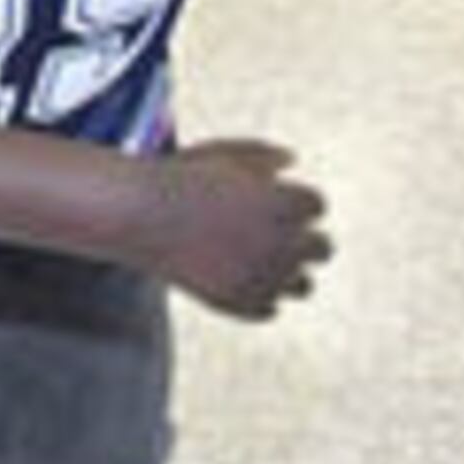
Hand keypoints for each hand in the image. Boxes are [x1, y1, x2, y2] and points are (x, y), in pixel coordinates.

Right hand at [141, 139, 330, 319]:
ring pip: (304, 286)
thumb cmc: (183, 176)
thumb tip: (292, 160)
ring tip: (259, 259)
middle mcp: (285, 244)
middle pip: (323, 249)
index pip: (318, 206)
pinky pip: (270, 309)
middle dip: (305, 239)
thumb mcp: (226, 154)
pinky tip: (238, 278)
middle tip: (274, 232)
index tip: (270, 198)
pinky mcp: (240, 304)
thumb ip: (264, 155)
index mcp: (288, 204)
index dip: (295, 200)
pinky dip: (260, 296)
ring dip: (289, 272)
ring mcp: (263, 278)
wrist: (140, 214)